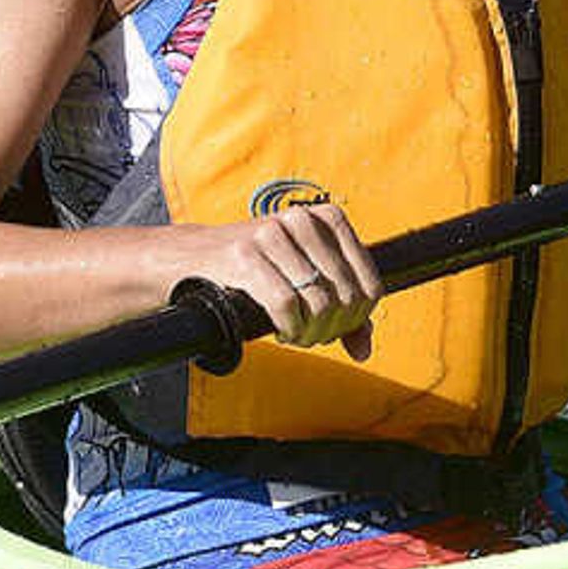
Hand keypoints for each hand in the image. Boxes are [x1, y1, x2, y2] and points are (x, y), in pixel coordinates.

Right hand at [195, 203, 379, 359]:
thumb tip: (363, 350)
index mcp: (328, 219)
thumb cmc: (260, 269)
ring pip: (319, 303)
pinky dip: (289, 328)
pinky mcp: (245, 254)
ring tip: (296, 334)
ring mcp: (273, 233)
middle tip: (312, 336)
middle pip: (345, 298)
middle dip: (332, 329)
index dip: (358, 319)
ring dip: (310, 332)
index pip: (370, 285)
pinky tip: (281, 330)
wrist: (197, 256)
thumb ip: (343, 310)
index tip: (336, 329)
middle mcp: (304, 219)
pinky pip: (285, 304)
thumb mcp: (307, 278)